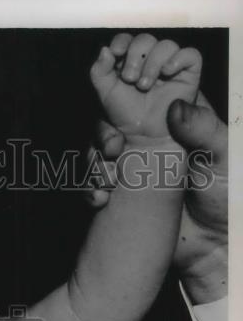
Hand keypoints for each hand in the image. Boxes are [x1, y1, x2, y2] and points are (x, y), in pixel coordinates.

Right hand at [85, 90, 227, 301]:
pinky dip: (91, 187)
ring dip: (95, 161)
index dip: (141, 76)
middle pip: (115, 113)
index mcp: (182, 118)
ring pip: (99, 145)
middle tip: (114, 148)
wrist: (211, 245)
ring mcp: (134, 162)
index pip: (153, 84)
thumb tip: (174, 108)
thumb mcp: (223, 157)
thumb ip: (203, 130)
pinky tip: (102, 199)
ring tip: (108, 181)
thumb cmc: (228, 196)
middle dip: (105, 130)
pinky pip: (95, 178)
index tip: (135, 86)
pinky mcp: (122, 187)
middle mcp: (154, 135)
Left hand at [90, 33, 201, 140]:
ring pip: (166, 45)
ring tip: (144, 85)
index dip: (122, 42)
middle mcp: (150, 58)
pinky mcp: (188, 71)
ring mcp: (170, 63)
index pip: (127, 39)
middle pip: (145, 39)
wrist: (144, 134)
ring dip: (153, 63)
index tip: (116, 52)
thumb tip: (104, 50)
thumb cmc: (126, 113)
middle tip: (130, 78)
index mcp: (129, 60)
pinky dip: (178, 59)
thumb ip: (100, 72)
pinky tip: (167, 72)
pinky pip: (190, 54)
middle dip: (135, 56)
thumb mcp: (106, 93)